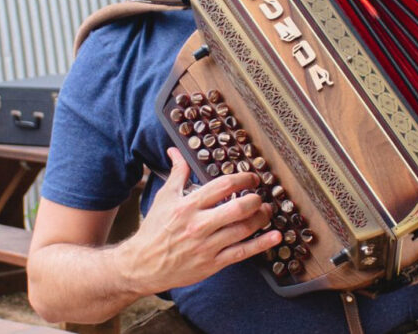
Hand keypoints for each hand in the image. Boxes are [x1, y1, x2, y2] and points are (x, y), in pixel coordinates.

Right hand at [116, 148, 279, 294]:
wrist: (142, 265)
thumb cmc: (154, 229)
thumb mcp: (164, 197)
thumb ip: (177, 173)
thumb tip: (175, 150)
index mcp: (188, 205)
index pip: (223, 186)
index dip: (243, 179)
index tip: (252, 178)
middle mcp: (199, 225)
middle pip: (238, 208)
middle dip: (255, 199)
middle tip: (260, 196)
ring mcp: (207, 245)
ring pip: (243, 229)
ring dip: (261, 218)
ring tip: (267, 211)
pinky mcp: (213, 263)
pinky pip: (242, 252)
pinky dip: (262, 244)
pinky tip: (275, 236)